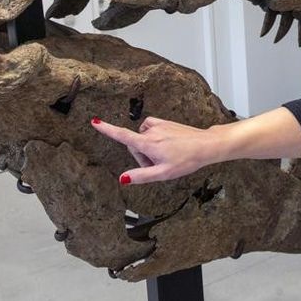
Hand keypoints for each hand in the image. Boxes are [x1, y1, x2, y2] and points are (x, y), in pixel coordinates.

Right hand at [91, 116, 219, 184]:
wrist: (205, 145)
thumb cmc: (187, 160)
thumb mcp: (163, 173)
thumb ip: (141, 176)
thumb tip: (122, 179)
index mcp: (148, 143)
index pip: (122, 135)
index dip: (107, 129)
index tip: (95, 122)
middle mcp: (151, 131)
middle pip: (134, 143)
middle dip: (140, 155)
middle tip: (157, 165)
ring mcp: (159, 125)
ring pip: (143, 137)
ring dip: (147, 147)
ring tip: (164, 157)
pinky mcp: (165, 122)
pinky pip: (151, 130)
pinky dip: (153, 138)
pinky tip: (166, 147)